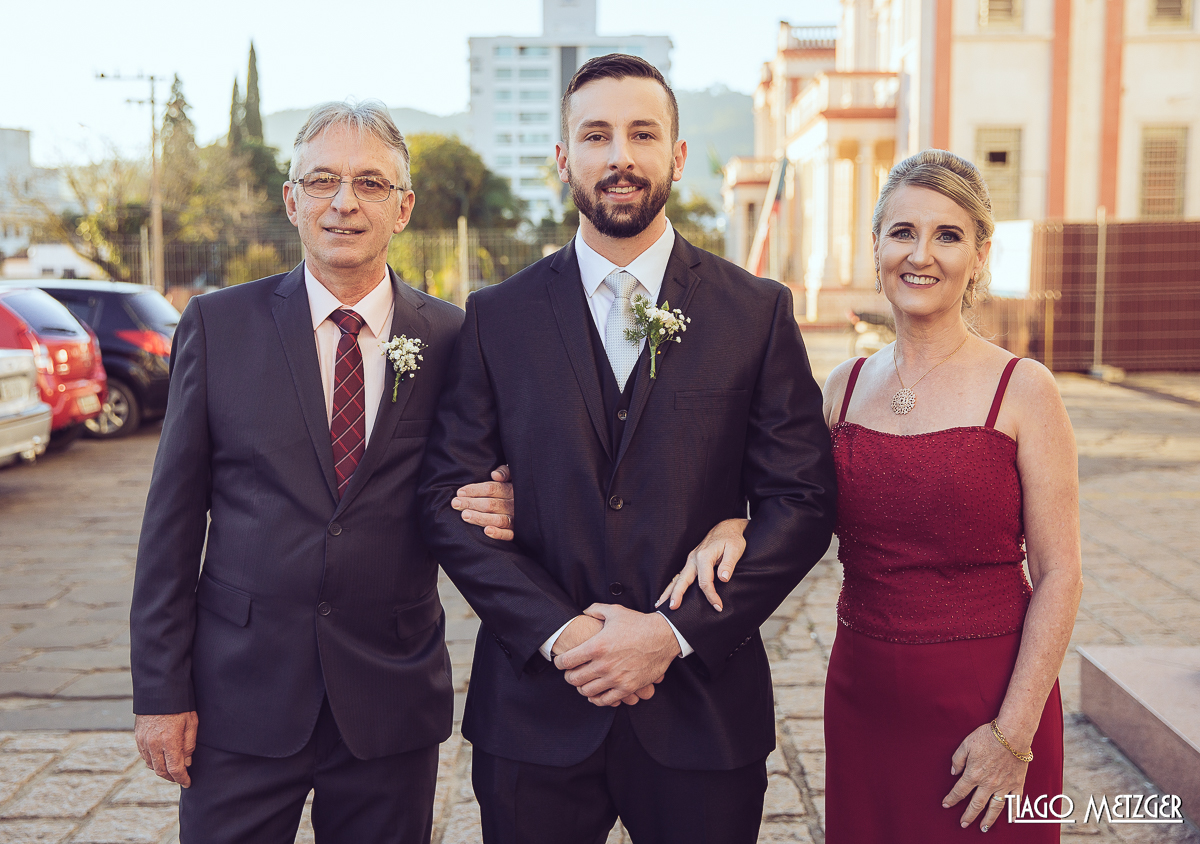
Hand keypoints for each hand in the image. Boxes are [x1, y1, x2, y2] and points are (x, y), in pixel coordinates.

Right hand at [134, 711, 198, 787]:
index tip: (188, 783)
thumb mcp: (191, 723)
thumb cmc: (180, 706)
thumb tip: (187, 763)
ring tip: (171, 770)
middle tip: (180, 778)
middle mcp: (154, 744)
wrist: (160, 691)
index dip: (182, 778)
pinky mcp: (138, 737)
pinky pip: (144, 756)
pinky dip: (152, 762)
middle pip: (161, 771)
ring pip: (151, 765)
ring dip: (161, 771)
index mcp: (169, 741)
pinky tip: (160, 760)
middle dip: (172, 777)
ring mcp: (144, 741)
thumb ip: (189, 745)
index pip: (175, 769)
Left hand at [452, 465, 513, 540]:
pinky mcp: (518, 533)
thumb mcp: (514, 475)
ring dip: (480, 518)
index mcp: (512, 489)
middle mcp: (515, 504)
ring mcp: (517, 519)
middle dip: (471, 503)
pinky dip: (499, 533)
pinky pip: (509, 534)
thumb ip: (505, 471)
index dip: (475, 490)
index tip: (460, 492)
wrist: (535, 505)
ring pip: (498, 519)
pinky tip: (487, 531)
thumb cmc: (516, 487)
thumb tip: (495, 475)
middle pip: (491, 504)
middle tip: (456, 504)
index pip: (492, 489)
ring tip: (465, 516)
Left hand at [554, 604, 679, 706]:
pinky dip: (597, 699)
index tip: (560, 661)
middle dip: (568, 676)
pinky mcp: (627, 688)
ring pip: (587, 691)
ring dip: (581, 688)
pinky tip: (595, 694)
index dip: (559, 662)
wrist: (663, 636)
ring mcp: (615, 678)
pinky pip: (605, 700)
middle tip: (570, 673)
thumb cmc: (638, 623)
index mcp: (596, 646)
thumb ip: (595, 610)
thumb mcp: (614, 612)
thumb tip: (584, 612)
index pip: (566, 661)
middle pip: (573, 679)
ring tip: (583, 683)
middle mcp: (603, 665)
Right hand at [655, 518, 748, 610]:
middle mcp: (694, 558)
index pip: (705, 582)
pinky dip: (672, 585)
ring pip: (677, 578)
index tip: (718, 606)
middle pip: (683, 579)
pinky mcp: (691, 562)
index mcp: (704, 556)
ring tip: (660, 604)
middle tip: (672, 608)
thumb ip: (728, 564)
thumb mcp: (735, 549)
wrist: (726, 528)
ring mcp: (691, 560)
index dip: (711, 596)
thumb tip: (723, 579)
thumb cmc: (732, 538)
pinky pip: (680, 575)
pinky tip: (668, 594)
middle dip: (677, 594)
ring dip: (669, 591)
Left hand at [942, 722, 1029, 831]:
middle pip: (976, 804)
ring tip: (983, 828)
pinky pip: (1015, 802)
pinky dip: (1013, 812)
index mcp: (974, 774)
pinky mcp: (1017, 783)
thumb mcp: (966, 744)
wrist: (1012, 734)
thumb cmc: (988, 737)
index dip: (951, 799)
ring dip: (988, 820)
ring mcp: (1004, 785)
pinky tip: (1010, 820)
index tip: (946, 805)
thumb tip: (953, 773)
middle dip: (968, 815)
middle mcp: (988, 783)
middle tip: (963, 824)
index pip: (960, 791)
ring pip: (995, 807)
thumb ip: (957, 759)